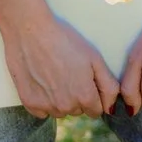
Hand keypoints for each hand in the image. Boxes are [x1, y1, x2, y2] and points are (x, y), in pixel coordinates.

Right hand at [0, 0, 119, 116]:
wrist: (30, 30)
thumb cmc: (64, 40)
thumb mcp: (94, 58)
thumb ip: (108, 86)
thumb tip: (111, 108)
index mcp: (85, 97)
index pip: (96, 110)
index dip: (93, 95)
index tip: (85, 80)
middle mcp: (66, 107)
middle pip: (78, 110)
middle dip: (77, 96)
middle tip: (68, 72)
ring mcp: (47, 106)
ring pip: (60, 111)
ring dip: (60, 99)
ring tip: (53, 74)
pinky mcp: (30, 103)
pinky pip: (42, 111)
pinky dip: (43, 100)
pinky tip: (41, 80)